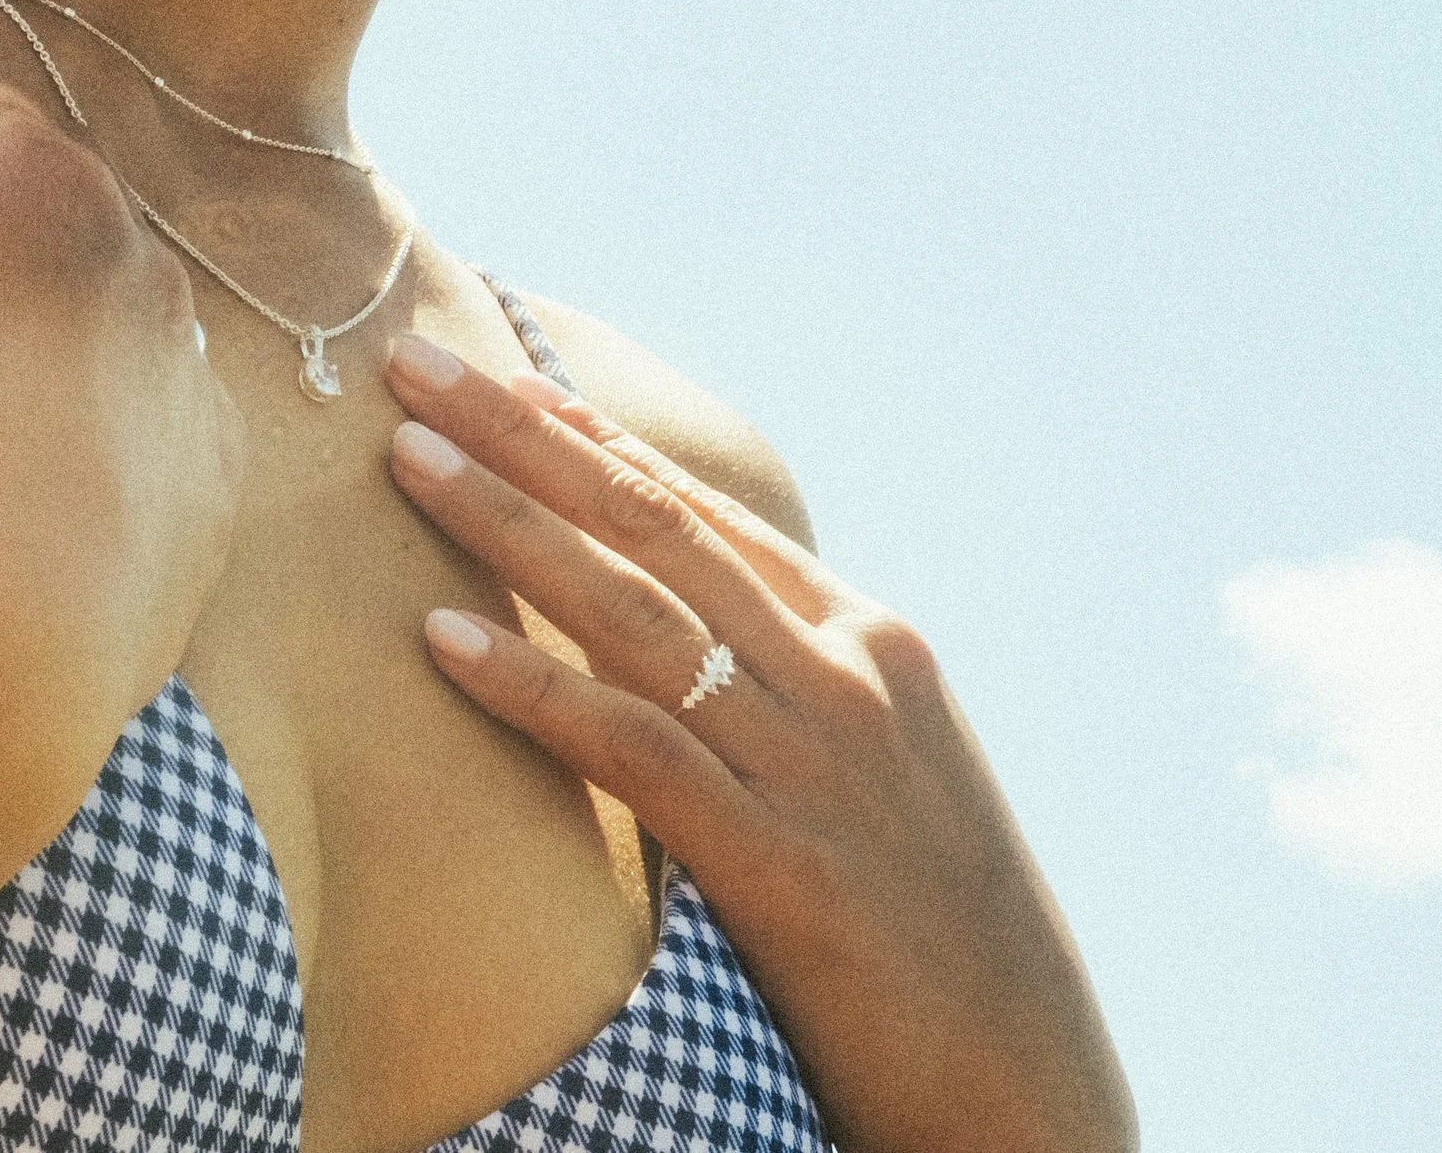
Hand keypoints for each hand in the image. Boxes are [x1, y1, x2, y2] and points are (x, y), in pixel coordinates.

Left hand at [384, 339, 1135, 1152]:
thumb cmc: (942, 950)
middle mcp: (849, 675)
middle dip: (525, 435)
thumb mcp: (883, 784)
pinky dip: (534, 688)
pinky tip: (441, 642)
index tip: (503, 380)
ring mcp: (821, 766)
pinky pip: (635, 752)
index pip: (706, 515)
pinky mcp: (786, 872)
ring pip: (633, 609)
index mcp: (875, 644)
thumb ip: (794, 702)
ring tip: (406, 458)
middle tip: (416, 362)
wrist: (1034, 1098)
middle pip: (652, 523)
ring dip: (507, 522)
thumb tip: (680, 652)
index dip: (595, 441)